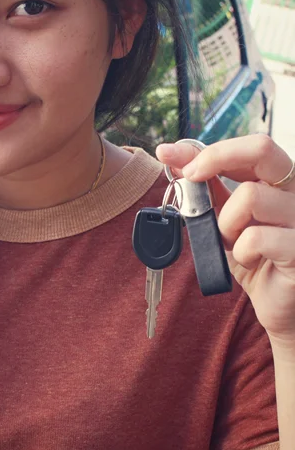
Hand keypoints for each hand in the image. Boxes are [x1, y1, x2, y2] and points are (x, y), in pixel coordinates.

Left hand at [155, 135, 294, 344]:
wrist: (279, 304)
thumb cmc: (254, 258)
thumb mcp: (224, 218)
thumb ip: (206, 187)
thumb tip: (173, 157)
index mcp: (281, 181)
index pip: (252, 146)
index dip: (208, 147)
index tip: (169, 155)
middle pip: (262, 148)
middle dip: (216, 158)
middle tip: (192, 179)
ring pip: (251, 196)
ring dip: (226, 223)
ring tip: (232, 242)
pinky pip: (257, 237)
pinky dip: (240, 251)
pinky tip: (248, 261)